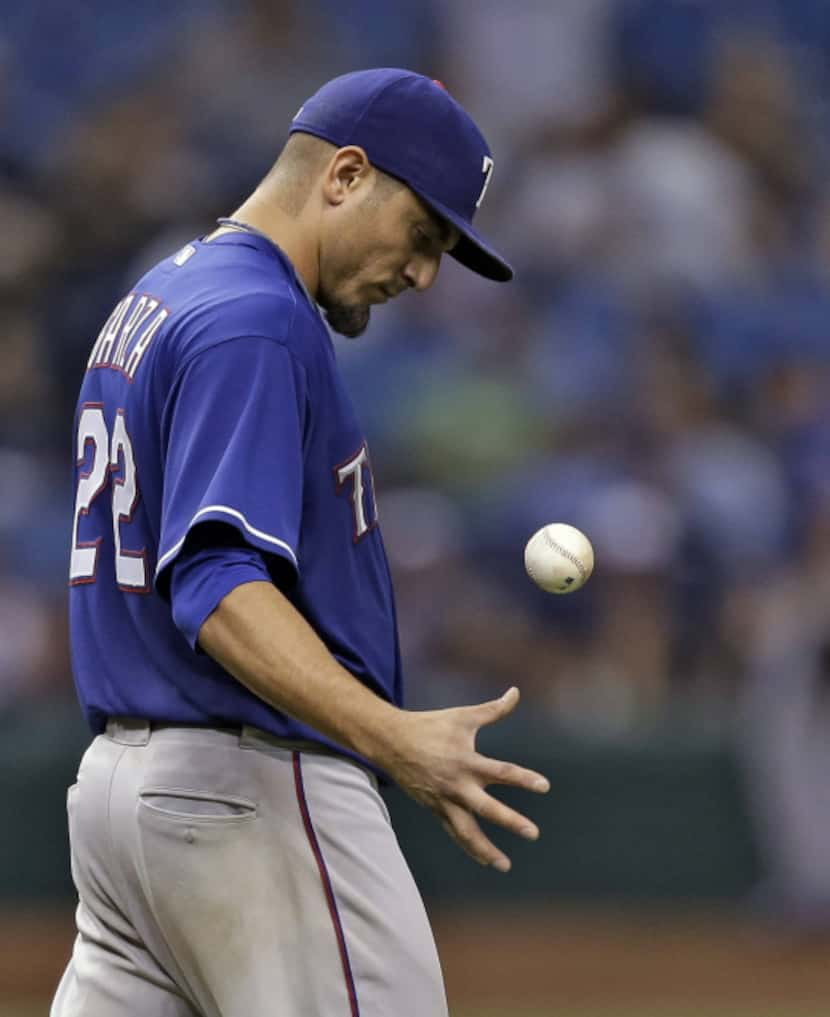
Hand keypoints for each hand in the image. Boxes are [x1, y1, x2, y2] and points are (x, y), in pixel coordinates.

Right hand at [377, 687, 549, 872]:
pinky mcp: (435, 809)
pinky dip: (469, 847)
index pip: (501, 772)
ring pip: (466, 832)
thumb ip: (493, 709)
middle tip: (533, 833)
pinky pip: (454, 832)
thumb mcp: (463, 716)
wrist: (391, 742)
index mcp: (466, 761)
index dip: (524, 779)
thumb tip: (516, 692)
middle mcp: (457, 785)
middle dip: (510, 821)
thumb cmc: (431, 726)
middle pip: (486, 808)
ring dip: (485, 850)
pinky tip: (486, 859)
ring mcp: (444, 801)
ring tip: (504, 865)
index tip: (544, 787)